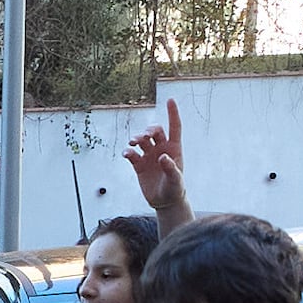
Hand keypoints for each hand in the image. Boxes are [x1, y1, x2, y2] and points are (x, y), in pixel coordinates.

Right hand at [121, 107, 188, 225]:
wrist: (165, 202)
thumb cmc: (174, 189)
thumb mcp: (175, 180)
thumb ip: (171, 168)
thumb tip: (163, 156)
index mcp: (174, 148)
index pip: (174, 127)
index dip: (173, 113)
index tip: (170, 100)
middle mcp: (161, 149)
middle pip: (154, 131)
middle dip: (148, 130)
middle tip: (144, 137)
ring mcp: (149, 156)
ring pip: (141, 141)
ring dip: (136, 139)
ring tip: (132, 144)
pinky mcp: (139, 165)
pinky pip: (132, 154)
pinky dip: (128, 152)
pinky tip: (126, 154)